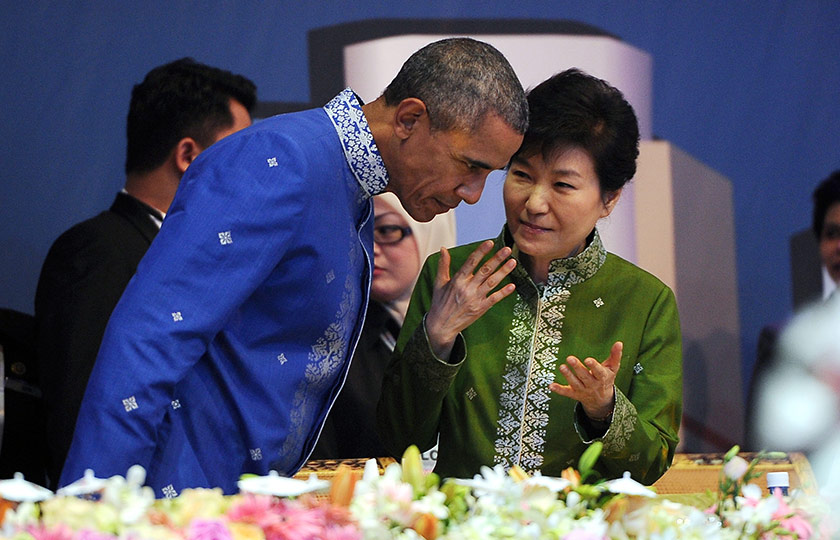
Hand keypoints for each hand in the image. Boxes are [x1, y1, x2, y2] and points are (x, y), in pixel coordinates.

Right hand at [425, 240, 516, 359]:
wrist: (441, 326)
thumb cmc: (439, 303)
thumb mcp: (438, 283)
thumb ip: (443, 265)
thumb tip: (443, 248)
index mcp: (457, 280)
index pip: (471, 262)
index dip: (481, 251)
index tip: (490, 242)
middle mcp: (467, 288)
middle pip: (485, 270)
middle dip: (497, 258)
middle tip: (507, 249)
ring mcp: (475, 299)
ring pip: (492, 282)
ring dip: (503, 271)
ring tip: (513, 262)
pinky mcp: (480, 309)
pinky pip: (494, 299)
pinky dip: (503, 292)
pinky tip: (512, 285)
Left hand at [549, 341, 622, 419]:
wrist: (602, 400)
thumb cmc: (606, 378)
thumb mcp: (613, 368)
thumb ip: (615, 355)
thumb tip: (619, 343)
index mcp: (603, 378)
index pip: (599, 372)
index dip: (594, 366)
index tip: (588, 360)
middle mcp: (592, 385)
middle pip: (585, 377)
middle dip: (577, 368)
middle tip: (570, 358)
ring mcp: (583, 390)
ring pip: (575, 383)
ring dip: (568, 376)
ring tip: (562, 367)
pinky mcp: (574, 394)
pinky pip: (566, 393)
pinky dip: (559, 390)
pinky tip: (551, 385)